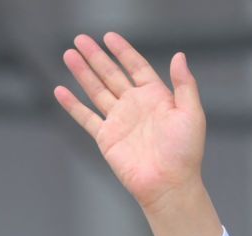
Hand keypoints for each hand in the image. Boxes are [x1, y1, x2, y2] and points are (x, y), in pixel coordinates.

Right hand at [55, 32, 203, 209]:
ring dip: (82, 73)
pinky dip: (72, 104)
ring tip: (69, 54)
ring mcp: (120, 121)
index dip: (124, 52)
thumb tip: (179, 56)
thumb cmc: (185, 152)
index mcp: (157, 98)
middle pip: (112, 74)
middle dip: (97, 57)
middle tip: (81, 39)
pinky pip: (85, 117)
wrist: (169, 184)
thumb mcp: (191, 114)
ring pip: (96, 90)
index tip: (109, 37)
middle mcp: (136, 107)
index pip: (137, 68)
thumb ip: (185, 85)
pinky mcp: (106, 138)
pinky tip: (60, 90)